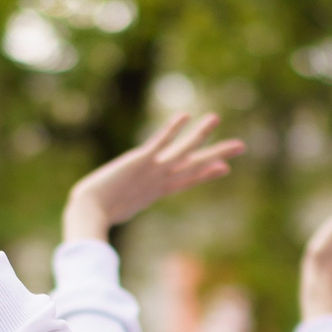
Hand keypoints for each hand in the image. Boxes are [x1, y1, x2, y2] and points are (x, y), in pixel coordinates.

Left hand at [63, 113, 244, 241]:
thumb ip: (120, 207)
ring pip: (183, 150)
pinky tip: (185, 116)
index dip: (207, 173)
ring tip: (215, 118)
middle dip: (218, 154)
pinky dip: (172, 130)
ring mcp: (153, 170)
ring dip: (200, 134)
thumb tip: (113, 215)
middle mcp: (160, 179)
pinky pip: (160, 142)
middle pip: (195, 165)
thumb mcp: (116, 208)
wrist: (89, 212)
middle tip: (241, 145)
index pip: (188, 179)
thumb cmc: (96, 213)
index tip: (224, 168)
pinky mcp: (141, 161)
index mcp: (157, 190)